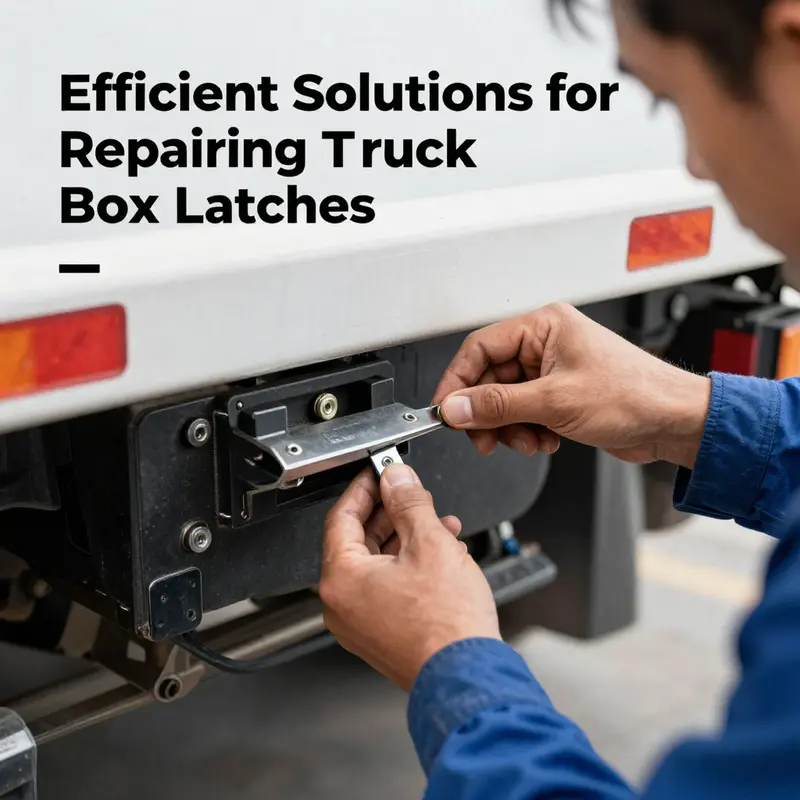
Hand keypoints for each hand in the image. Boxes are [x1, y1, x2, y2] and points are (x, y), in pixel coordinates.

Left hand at [320, 464, 500, 690]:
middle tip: (412, 494)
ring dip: (408, 538)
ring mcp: (360, 623)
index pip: (342, 517)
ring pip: (378, 564)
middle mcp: (342, 605)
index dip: (364, 488)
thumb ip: (408, 503)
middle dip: (393, 514)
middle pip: (359, 541)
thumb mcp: (430, 543)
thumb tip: (397, 479)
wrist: (467, 676)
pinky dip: (410, 566)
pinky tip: (442, 555)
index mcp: (342, 579)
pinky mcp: (380, 634)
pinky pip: (387, 587)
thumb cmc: (447, 625)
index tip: (378, 473)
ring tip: (440, 525)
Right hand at [432, 303, 710, 468]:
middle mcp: (546, 344)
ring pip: (506, 400)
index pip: (480, 348)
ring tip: (528, 441)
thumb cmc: (634, 395)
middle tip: (483, 438)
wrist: (674, 421)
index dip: (458, 381)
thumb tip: (457, 408)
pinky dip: (528, 431)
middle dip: (488, 413)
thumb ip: (497, 405)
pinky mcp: (561, 395)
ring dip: (510, 427)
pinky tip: (545, 440)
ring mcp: (553, 371)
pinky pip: (525, 412)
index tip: (446, 410)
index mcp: (543, 327)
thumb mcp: (554, 401)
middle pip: (490, 378)